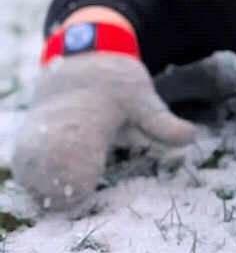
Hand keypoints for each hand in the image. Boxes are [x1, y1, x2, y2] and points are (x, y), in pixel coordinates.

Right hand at [12, 53, 196, 209]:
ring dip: (53, 189)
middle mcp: (52, 135)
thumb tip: (193, 138)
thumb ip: (162, 122)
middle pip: (50, 187)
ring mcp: (34, 141)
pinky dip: (39, 182)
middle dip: (68, 191)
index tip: (93, 175)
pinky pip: (26, 177)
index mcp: (84, 126)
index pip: (73, 177)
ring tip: (73, 172)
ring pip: (34, 185)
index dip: (82, 183)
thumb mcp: (142, 98)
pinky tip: (59, 172)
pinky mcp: (25, 146)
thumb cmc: (115, 82)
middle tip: (84, 178)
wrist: (79, 62)